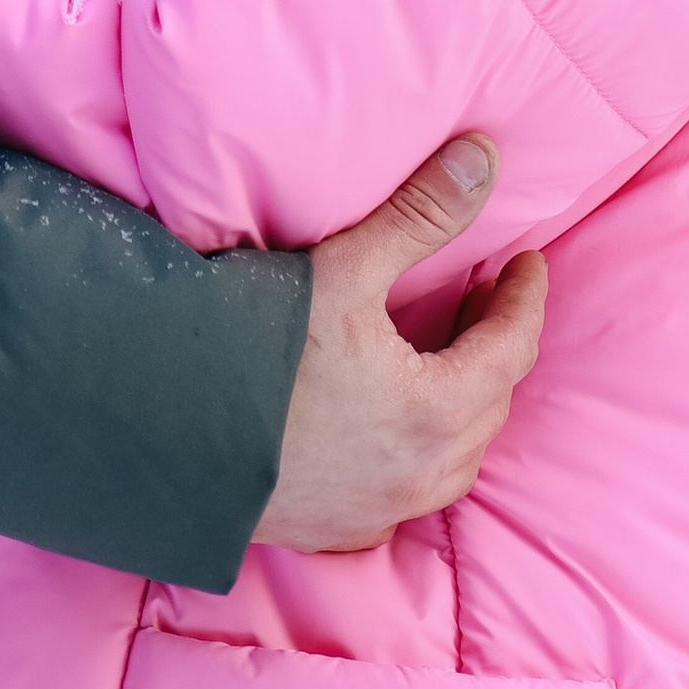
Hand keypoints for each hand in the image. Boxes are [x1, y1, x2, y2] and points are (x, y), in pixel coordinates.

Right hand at [252, 136, 546, 552]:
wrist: (163, 438)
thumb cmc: (255, 355)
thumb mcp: (343, 270)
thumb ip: (420, 215)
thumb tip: (484, 159)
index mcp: (436, 412)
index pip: (513, 348)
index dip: (524, 298)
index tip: (525, 263)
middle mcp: (422, 475)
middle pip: (490, 402)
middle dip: (495, 343)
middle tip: (482, 294)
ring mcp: (382, 511)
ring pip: (456, 456)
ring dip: (464, 400)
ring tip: (445, 351)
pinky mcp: (342, 530)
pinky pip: (410, 491)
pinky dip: (421, 450)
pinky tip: (394, 422)